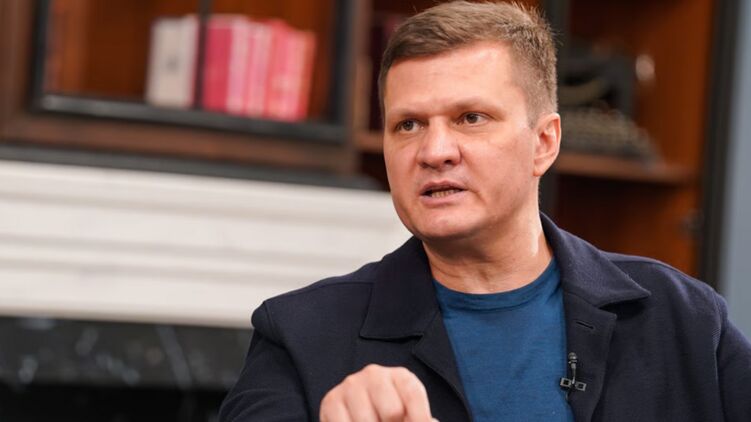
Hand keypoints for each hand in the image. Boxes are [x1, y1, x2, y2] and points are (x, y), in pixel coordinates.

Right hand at [319, 364, 435, 421]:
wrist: (354, 412)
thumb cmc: (388, 418)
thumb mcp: (408, 417)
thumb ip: (419, 419)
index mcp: (401, 377)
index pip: (414, 396)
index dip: (419, 419)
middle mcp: (375, 374)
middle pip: (392, 412)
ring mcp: (351, 386)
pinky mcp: (331, 401)